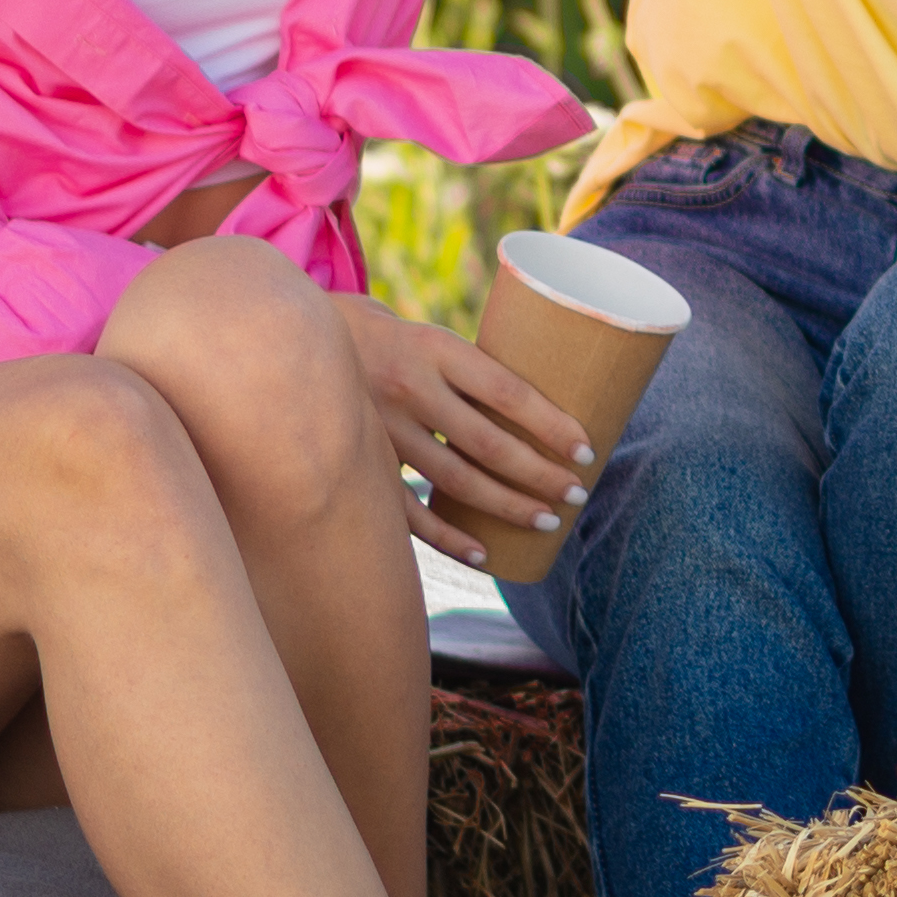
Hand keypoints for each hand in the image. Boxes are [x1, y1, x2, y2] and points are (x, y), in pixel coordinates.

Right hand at [349, 296, 599, 574]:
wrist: (310, 344)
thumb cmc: (401, 347)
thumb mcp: (439, 342)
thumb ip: (480, 377)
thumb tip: (553, 422)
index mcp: (437, 349)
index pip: (506, 392)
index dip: (550, 424)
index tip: (586, 450)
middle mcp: (409, 388)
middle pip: (486, 444)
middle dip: (537, 474)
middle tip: (576, 494)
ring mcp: (381, 429)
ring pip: (454, 481)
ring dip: (505, 507)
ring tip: (546, 522)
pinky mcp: (361, 461)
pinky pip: (407, 511)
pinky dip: (446, 537)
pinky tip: (482, 553)